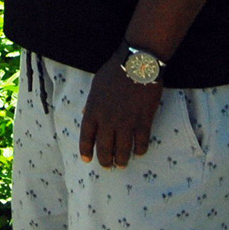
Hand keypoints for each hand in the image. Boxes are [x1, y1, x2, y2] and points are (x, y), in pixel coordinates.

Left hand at [78, 53, 164, 168]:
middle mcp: (108, 120)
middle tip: (107, 166)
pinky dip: (139, 150)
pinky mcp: (143, 121)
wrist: (138, 63)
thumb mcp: (96, 85)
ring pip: (122, 151)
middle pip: (104, 148)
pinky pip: (141, 143)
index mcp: (93, 110)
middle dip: (105, 160)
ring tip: (122, 164)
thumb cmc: (115, 71)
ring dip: (121, 160)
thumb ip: (91, 102)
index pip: (86, 137)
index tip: (87, 159)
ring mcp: (126, 122)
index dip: (86, 150)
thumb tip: (85, 114)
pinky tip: (138, 151)